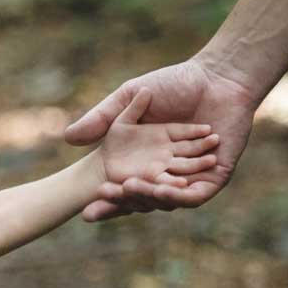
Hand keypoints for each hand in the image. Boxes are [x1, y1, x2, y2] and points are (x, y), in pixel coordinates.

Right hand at [93, 90, 220, 206]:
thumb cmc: (178, 83)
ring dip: (144, 200)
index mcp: (149, 160)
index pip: (125, 186)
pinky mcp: (215, 179)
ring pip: (165, 200)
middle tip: (93, 209)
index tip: (84, 208)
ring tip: (123, 193)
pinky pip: (193, 198)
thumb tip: (68, 138)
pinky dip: (176, 197)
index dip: (105, 198)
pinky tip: (160, 192)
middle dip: (118, 205)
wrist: (219, 78)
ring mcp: (193, 178)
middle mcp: (169, 173)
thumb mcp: (129, 97)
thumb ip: (102, 117)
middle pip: (141, 198)